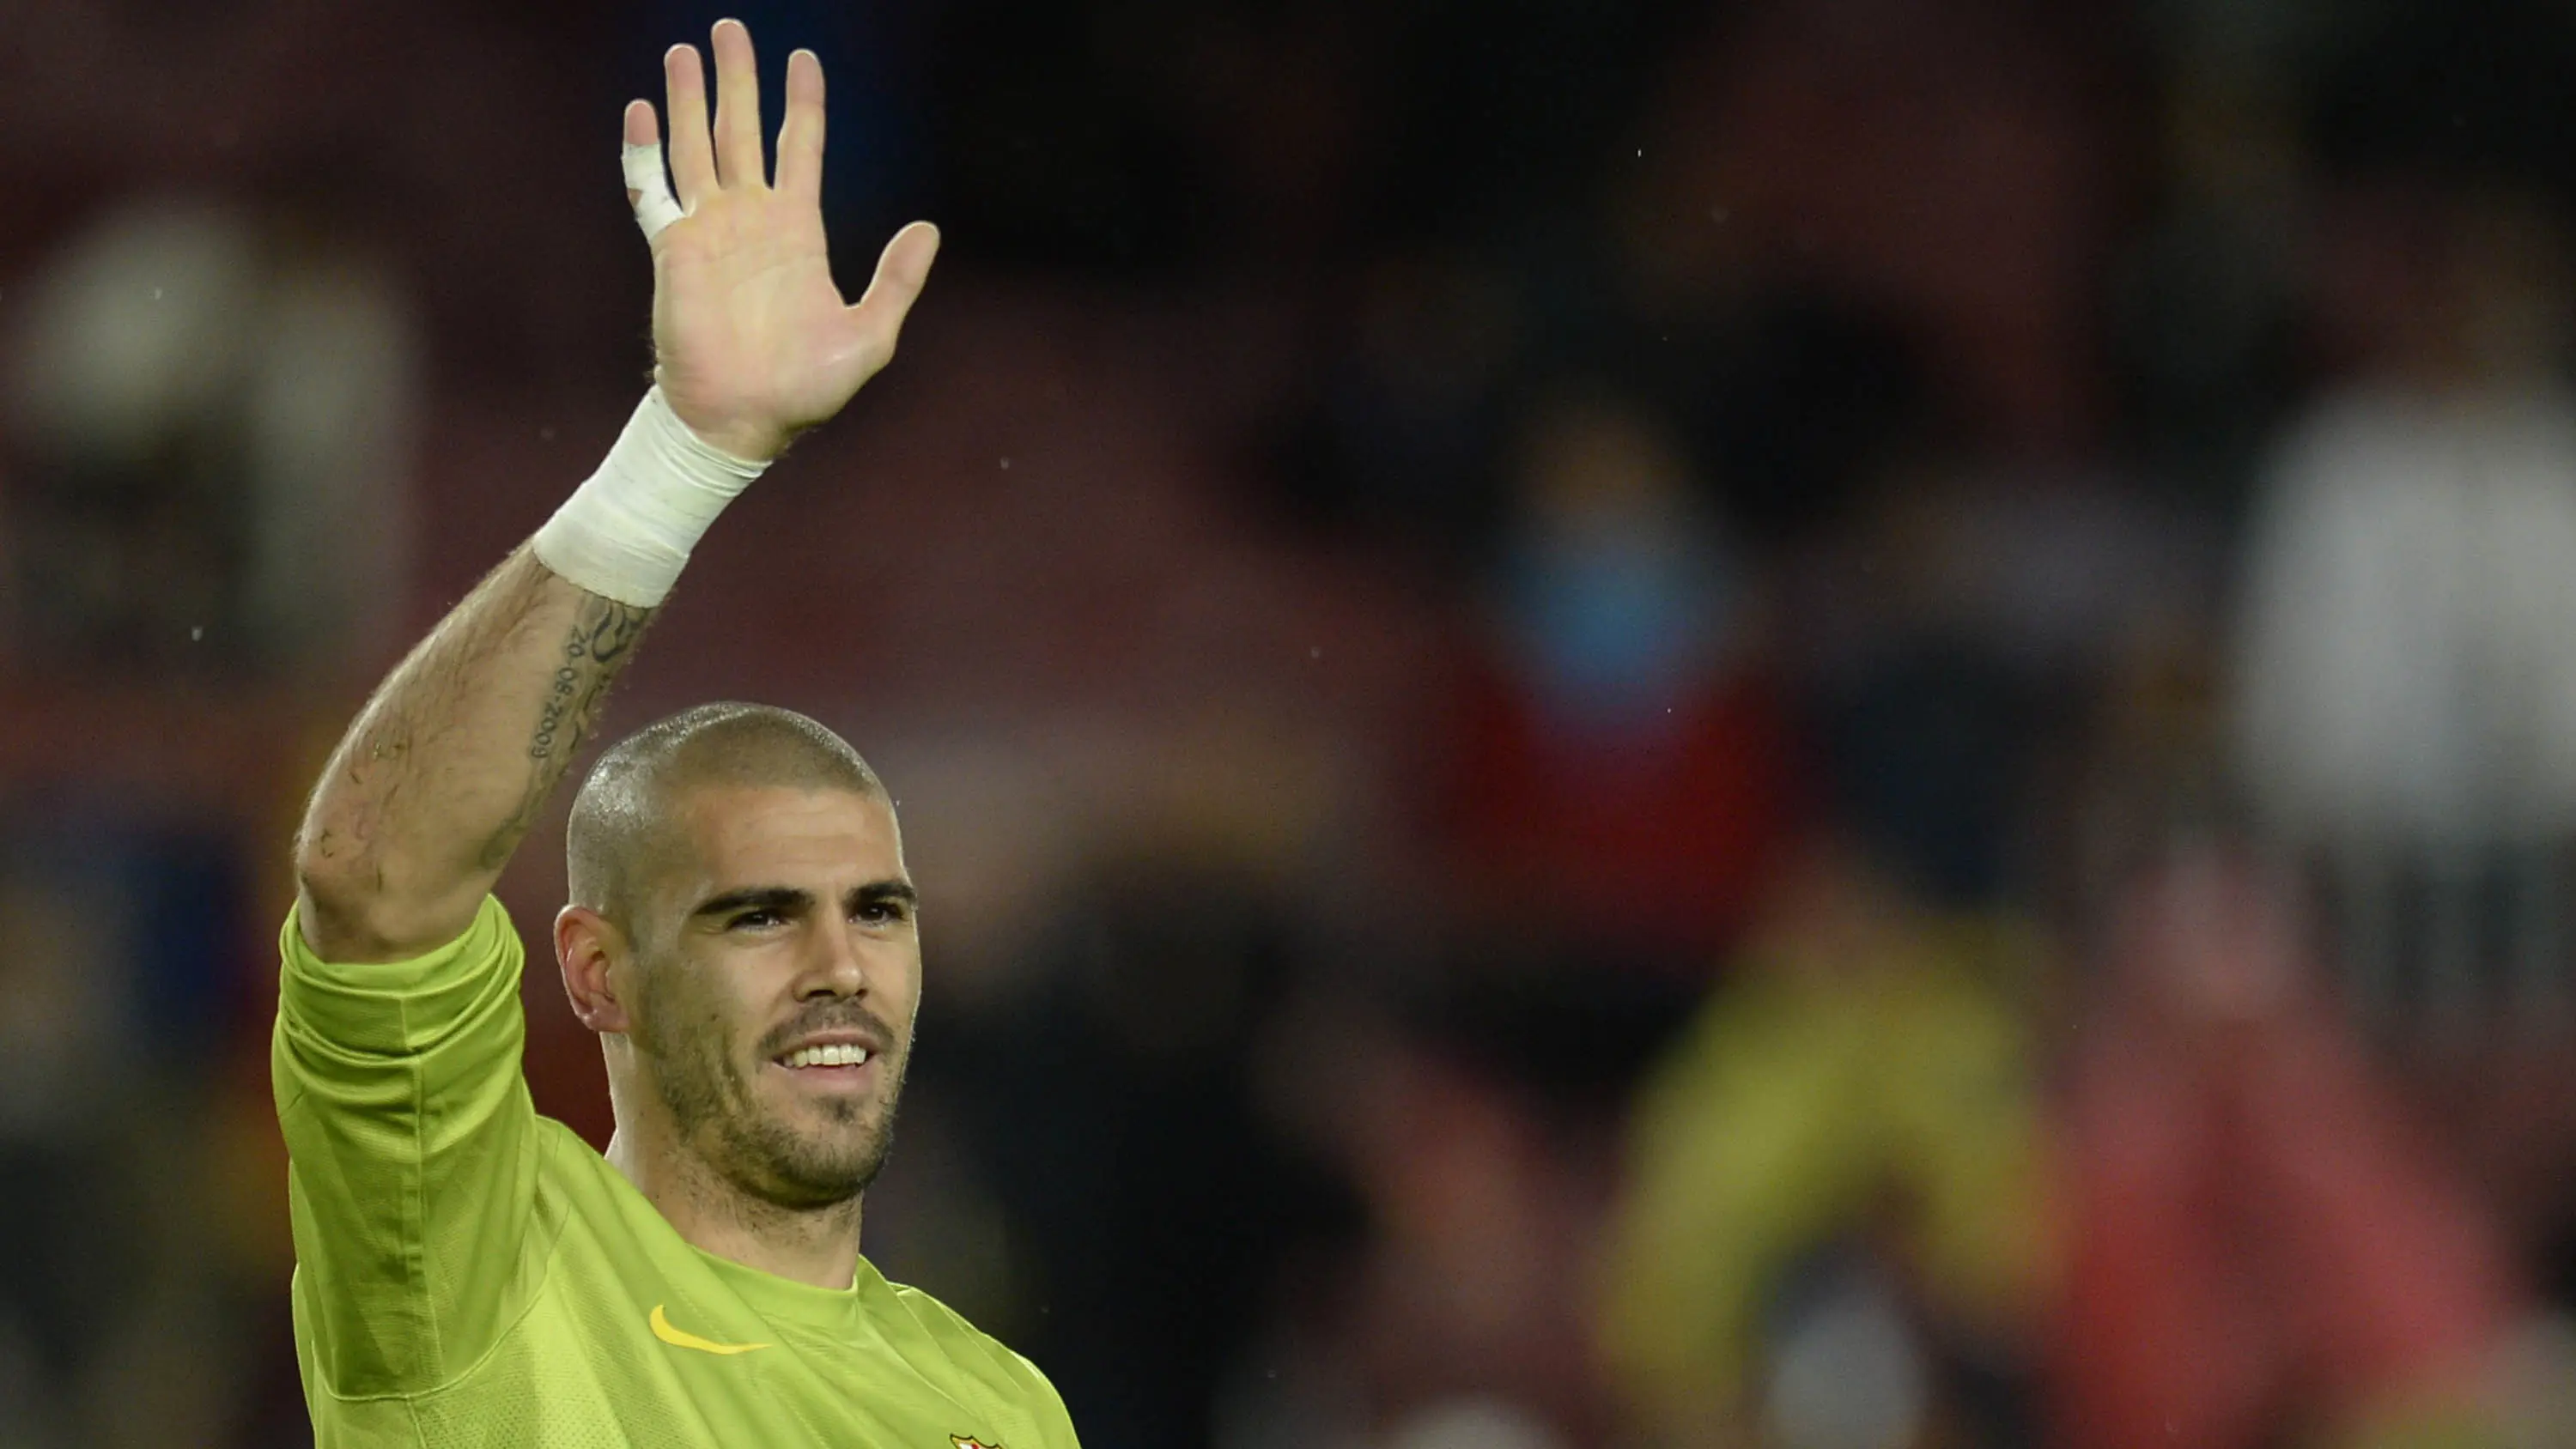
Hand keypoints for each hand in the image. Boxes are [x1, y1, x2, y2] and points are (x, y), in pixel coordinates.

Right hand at [625, 20, 937, 460]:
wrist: (743, 422)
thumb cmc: (805, 389)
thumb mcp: (871, 334)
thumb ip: (897, 280)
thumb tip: (929, 228)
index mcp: (798, 232)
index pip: (799, 148)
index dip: (801, 104)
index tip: (802, 58)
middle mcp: (750, 220)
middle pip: (741, 131)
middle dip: (738, 80)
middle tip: (731, 28)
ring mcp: (709, 230)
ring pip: (696, 147)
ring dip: (690, 99)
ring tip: (686, 50)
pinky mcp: (673, 250)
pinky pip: (652, 191)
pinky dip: (643, 153)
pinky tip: (642, 112)